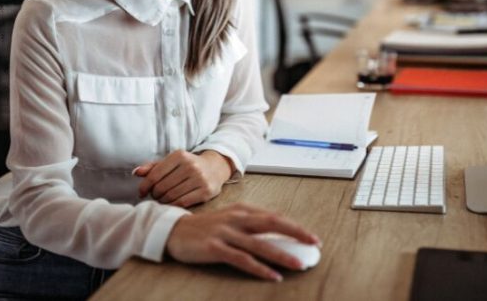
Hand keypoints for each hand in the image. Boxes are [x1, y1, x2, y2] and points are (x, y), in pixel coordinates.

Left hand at [134, 150, 233, 206]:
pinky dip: (173, 205)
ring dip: (162, 201)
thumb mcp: (172, 162)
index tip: (141, 192)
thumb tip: (136, 172)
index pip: (154, 175)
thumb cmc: (188, 165)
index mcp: (179, 155)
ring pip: (171, 196)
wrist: (215, 167)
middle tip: (155, 196)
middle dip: (154, 194)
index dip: (144, 186)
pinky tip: (171, 203)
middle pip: (161, 187)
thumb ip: (154, 167)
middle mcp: (190, 165)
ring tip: (163, 199)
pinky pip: (182, 202)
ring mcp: (200, 179)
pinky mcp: (206, 191)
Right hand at [166, 203, 321, 280]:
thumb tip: (277, 236)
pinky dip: (259, 268)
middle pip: (273, 223)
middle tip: (314, 244)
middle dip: (296, 233)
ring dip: (282, 254)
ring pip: (260, 243)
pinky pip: (242, 259)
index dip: (295, 226)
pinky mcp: (215, 248)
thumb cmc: (206, 227)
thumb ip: (251, 224)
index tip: (311, 237)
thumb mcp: (231, 219)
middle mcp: (237, 218)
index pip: (275, 216)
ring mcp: (226, 232)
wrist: (173, 230)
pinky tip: (273, 276)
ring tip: (298, 264)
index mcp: (243, 210)